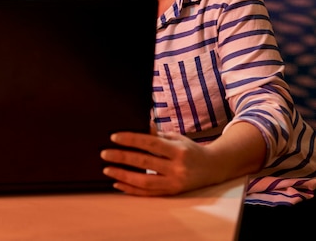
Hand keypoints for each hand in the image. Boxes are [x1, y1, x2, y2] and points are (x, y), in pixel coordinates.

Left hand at [100, 131, 219, 195]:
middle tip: (104, 154)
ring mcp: (174, 183)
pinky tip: (118, 183)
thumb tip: (138, 123)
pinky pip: (148, 193)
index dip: (131, 140)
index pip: (150, 144)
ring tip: (107, 170)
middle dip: (122, 158)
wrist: (212, 168)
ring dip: (123, 176)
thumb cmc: (189, 149)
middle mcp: (177, 168)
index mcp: (178, 150)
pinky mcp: (171, 193)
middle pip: (145, 162)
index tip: (114, 137)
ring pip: (145, 181)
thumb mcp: (176, 138)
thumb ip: (156, 134)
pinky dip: (131, 189)